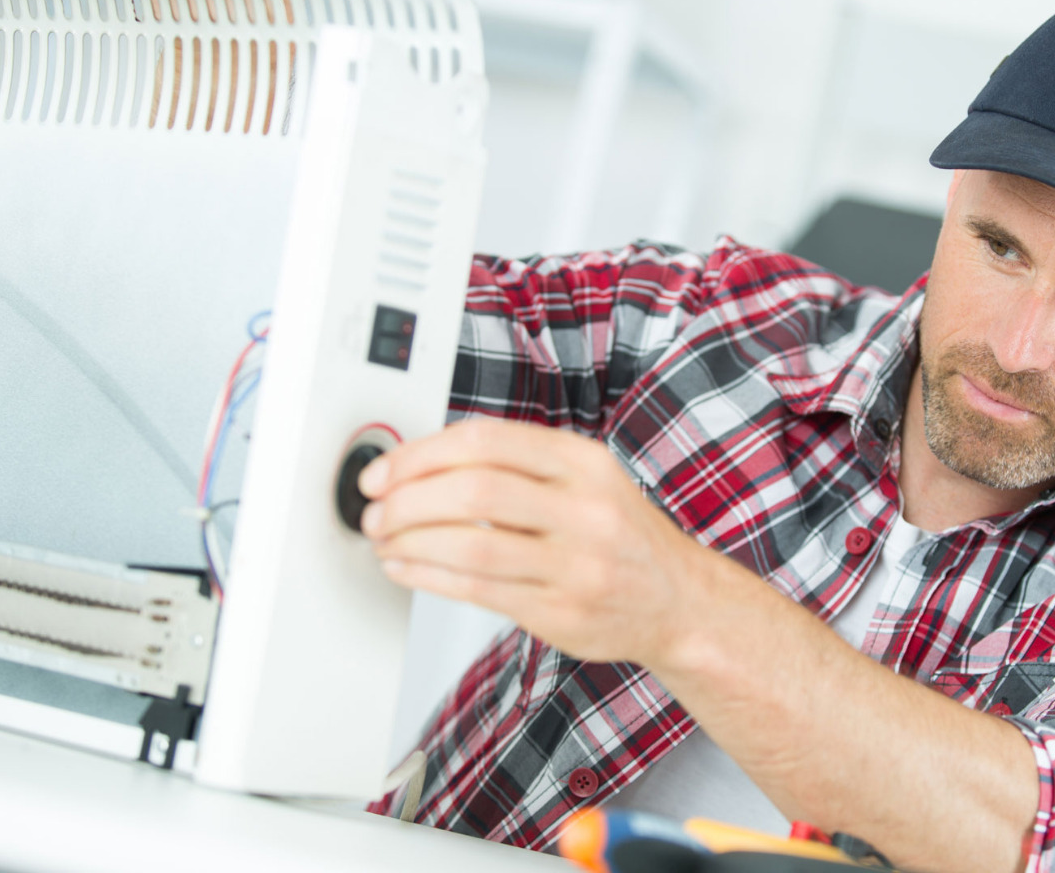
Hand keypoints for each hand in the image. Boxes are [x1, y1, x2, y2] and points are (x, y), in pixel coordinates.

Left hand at [358, 418, 720, 665]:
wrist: (678, 601)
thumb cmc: (619, 534)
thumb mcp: (586, 477)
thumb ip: (518, 463)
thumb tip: (421, 461)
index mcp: (585, 462)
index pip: (487, 441)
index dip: (421, 454)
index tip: (385, 470)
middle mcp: (586, 509)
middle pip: (474, 490)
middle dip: (407, 499)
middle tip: (376, 508)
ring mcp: (577, 565)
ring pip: (471, 545)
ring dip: (410, 541)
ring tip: (385, 539)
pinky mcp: (562, 613)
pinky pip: (478, 592)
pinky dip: (428, 577)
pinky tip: (407, 567)